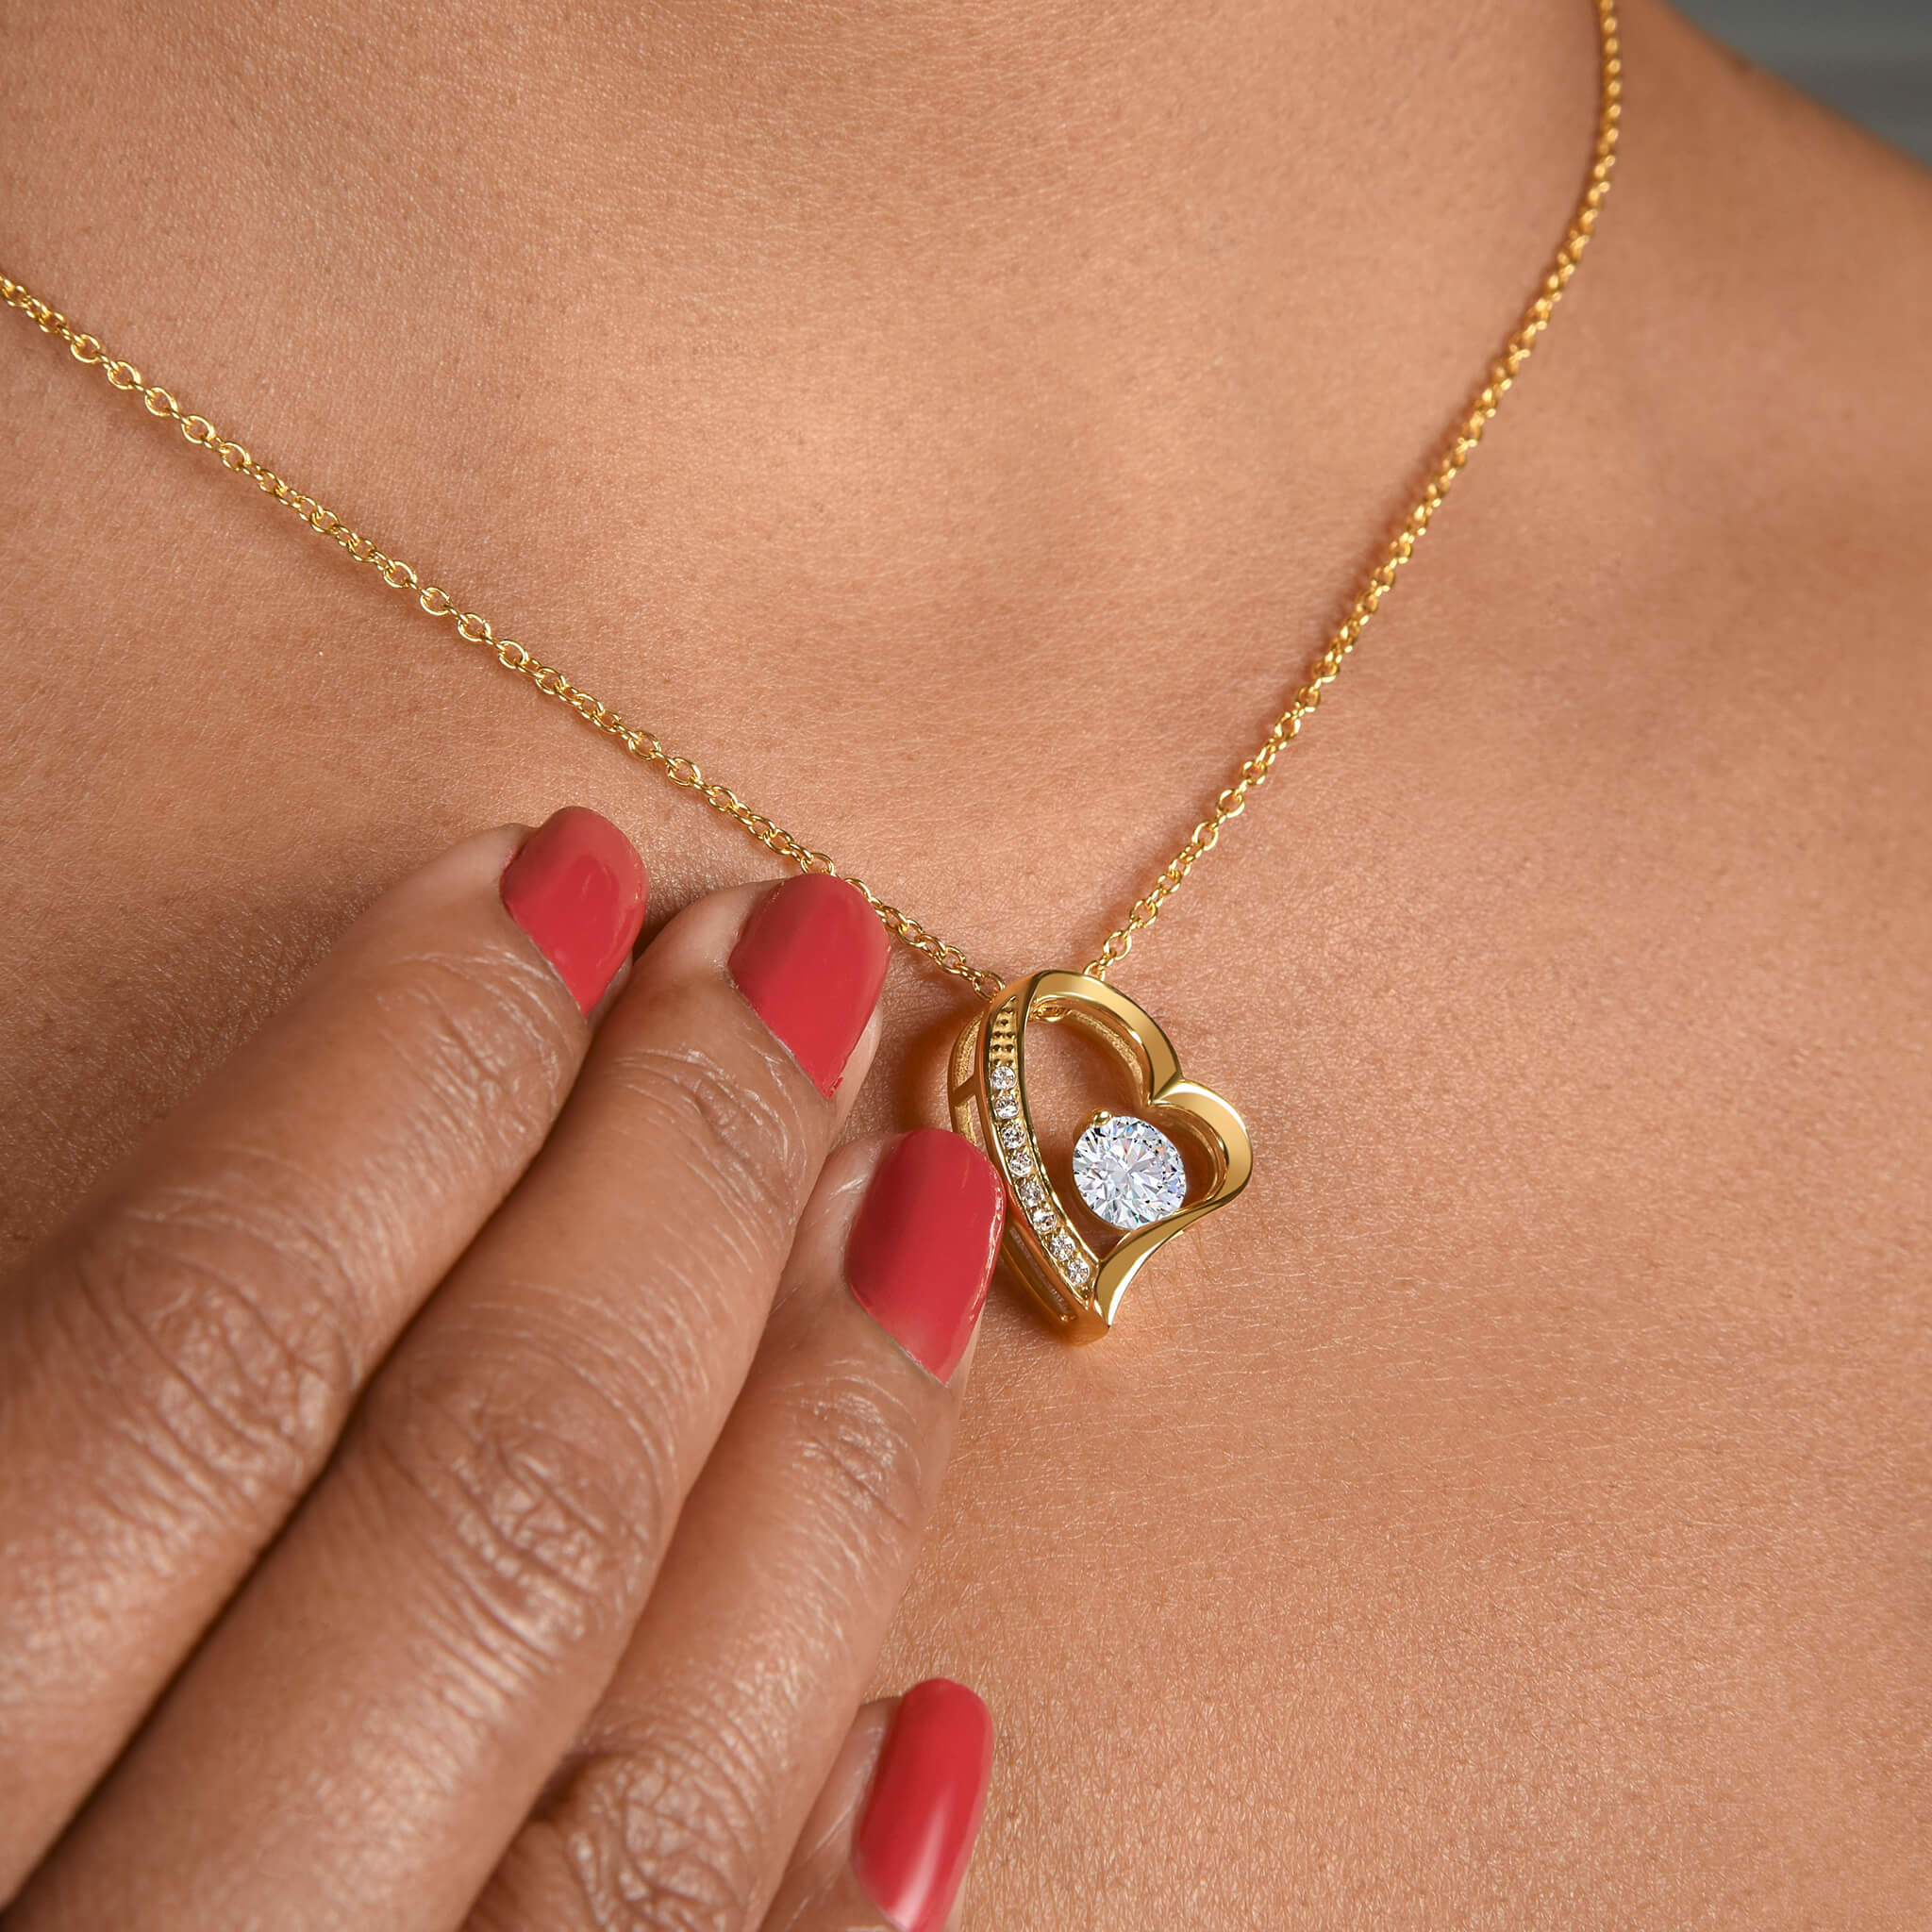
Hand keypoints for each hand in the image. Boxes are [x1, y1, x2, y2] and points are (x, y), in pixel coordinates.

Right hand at [0, 809, 1002, 1931]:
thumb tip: (272, 1189)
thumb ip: (55, 1426)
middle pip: (482, 1520)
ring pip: (651, 1795)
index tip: (555, 874)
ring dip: (823, 1466)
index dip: (393, 1084)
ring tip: (920, 1199)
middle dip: (667, 1191)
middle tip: (801, 958)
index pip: (197, 1360)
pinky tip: (936, 1708)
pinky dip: (832, 1892)